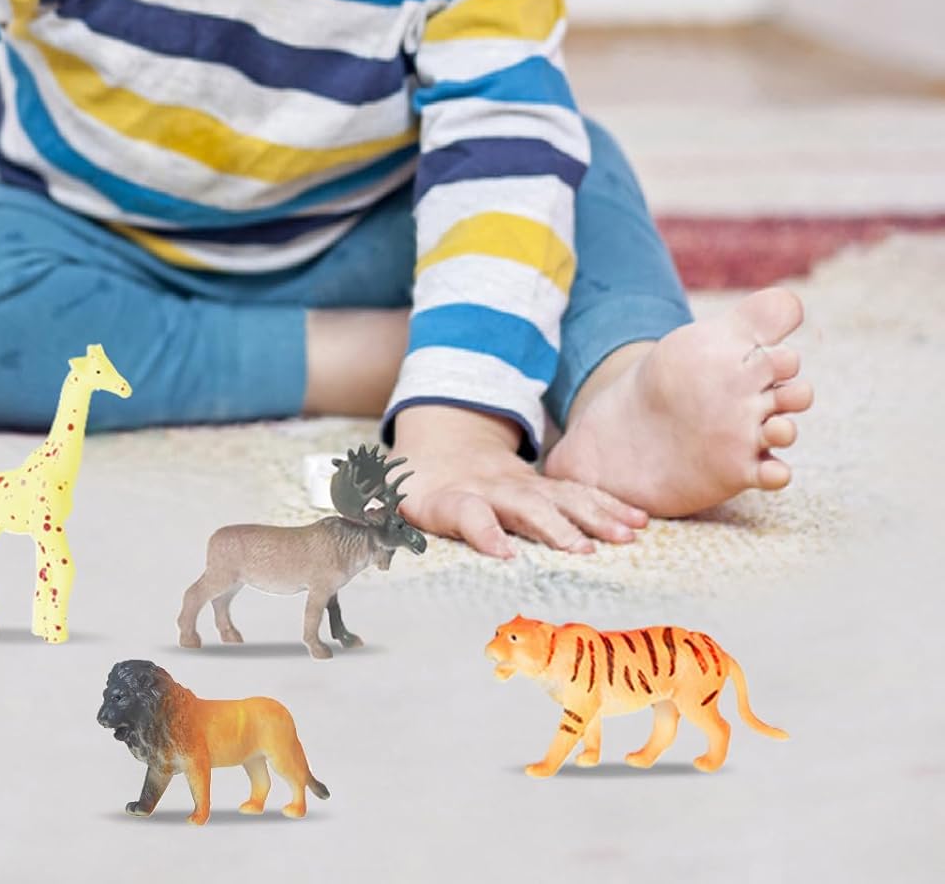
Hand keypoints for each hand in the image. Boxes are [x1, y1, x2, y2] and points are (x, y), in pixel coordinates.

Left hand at [392, 405, 647, 558]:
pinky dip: (611, 506)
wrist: (445, 440)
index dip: (482, 529)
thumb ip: (373, 512)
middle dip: (552, 527)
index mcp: (450, 497)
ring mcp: (523, 485)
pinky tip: (640, 522)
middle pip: (523, 505)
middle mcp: (491, 489)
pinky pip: (582, 494)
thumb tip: (354, 519)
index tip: (503, 552)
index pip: (465, 512)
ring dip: (593, 516)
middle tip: (581, 552)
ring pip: (561, 497)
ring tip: (625, 537)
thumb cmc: (416, 484)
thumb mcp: (388, 496)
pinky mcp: (547, 487)